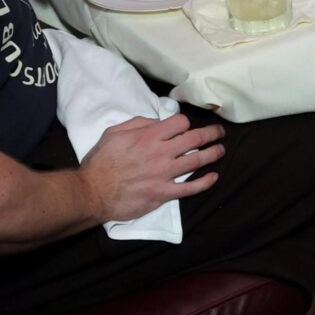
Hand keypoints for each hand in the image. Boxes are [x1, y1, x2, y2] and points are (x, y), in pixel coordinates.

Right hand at [79, 112, 222, 222]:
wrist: (92, 192)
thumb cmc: (101, 162)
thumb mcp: (113, 133)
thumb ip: (137, 124)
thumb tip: (156, 121)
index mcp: (148, 136)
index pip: (180, 123)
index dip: (185, 123)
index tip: (186, 127)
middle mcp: (160, 153)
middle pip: (195, 139)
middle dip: (212, 133)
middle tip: (219, 132)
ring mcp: (164, 174)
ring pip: (197, 161)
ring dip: (213, 154)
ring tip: (221, 150)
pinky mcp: (163, 193)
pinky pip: (190, 188)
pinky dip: (205, 182)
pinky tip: (214, 177)